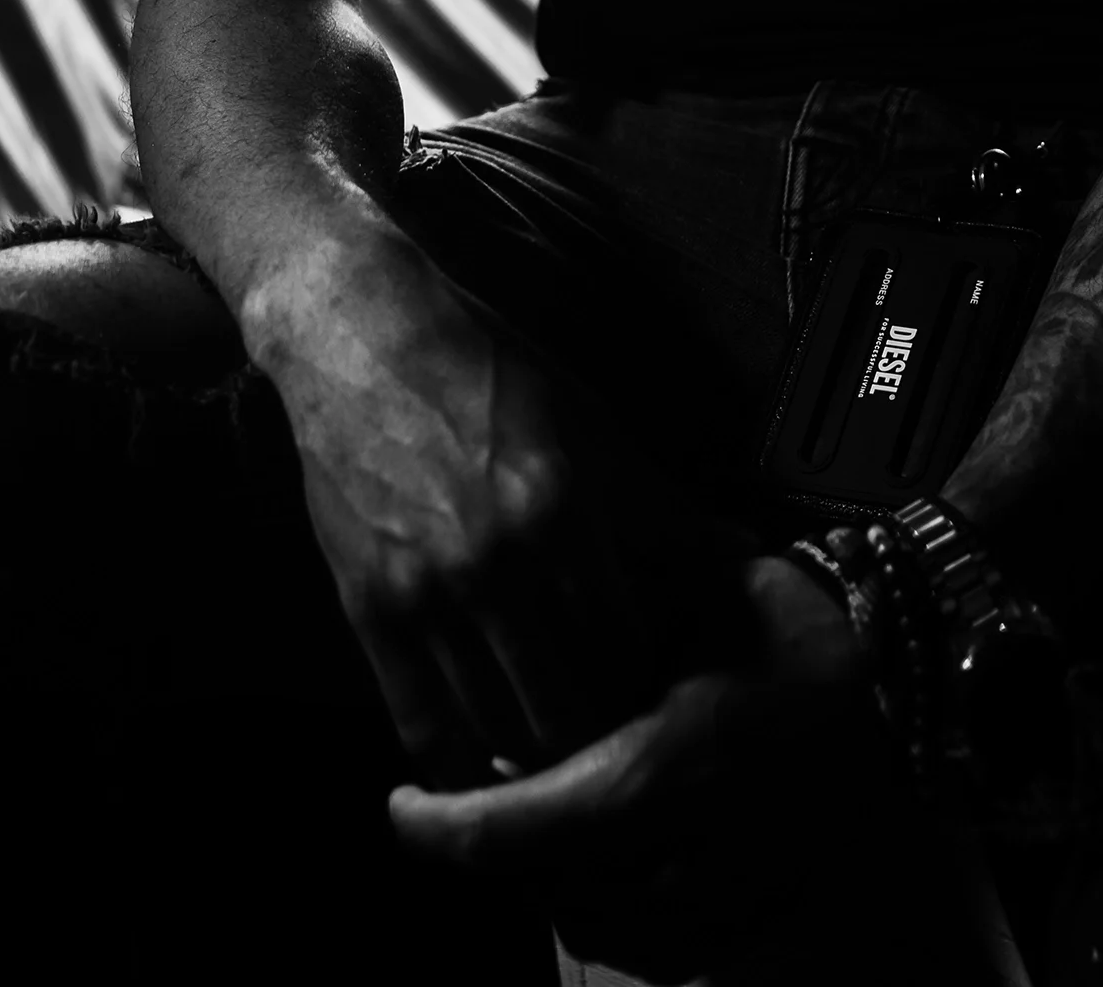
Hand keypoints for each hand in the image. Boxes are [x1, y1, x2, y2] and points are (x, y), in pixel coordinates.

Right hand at [244, 221, 735, 787]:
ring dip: (530, 758)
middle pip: (570, 705)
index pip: (628, 646)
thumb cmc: (485, 372)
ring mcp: (428, 592)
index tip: (654, 694)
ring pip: (498, 730)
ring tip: (551, 760)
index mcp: (563, 511)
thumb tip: (739, 552)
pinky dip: (456, 760)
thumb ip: (657, 505)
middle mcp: (499, 562)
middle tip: (607, 739)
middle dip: (596, 734)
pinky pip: (422, 722)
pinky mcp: (369, 609)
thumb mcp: (584, 422)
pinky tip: (479, 762)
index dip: (646, 685)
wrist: (363, 339)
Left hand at [390, 554, 903, 980]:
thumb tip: (505, 623)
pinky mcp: (769, 913)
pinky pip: (670, 948)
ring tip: (529, 830)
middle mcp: (693, 850)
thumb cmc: (797, 617)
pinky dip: (621, 917)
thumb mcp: (687, 583)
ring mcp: (737, 895)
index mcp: (662, 766)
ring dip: (554, 887)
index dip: (442, 827)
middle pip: (551, 889)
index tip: (402, 806)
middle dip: (498, 854)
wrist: (912, 668)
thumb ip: (598, 609)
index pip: (516, 830)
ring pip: (606, 930)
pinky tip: (604, 868)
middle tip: (464, 805)